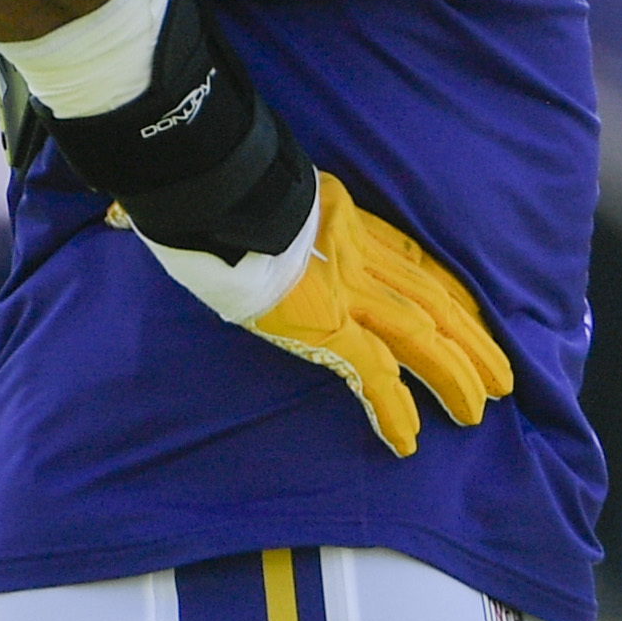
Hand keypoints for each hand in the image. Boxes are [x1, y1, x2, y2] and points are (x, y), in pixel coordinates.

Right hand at [145, 171, 515, 455]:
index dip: (446, 293)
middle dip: (472, 342)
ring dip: (455, 377)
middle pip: (433, 302)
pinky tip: (409, 439)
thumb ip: (211, 206)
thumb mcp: (233, 187)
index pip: (410, 261)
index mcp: (344, 221)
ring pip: (423, 338)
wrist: (213, 182)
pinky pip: (373, 374)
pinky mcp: (328, 324)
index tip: (470, 316)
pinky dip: (394, 409)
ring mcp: (348, 291)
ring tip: (478, 412)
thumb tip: (118, 211)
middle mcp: (359, 255)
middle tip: (503, 377)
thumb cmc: (212, 181)